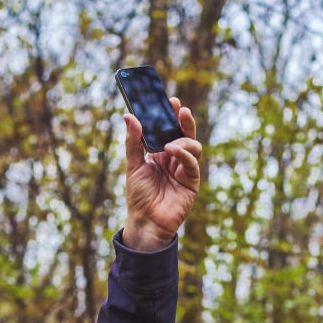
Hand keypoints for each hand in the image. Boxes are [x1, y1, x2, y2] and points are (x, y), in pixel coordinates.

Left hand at [121, 97, 201, 251]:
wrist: (145, 222)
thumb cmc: (138, 196)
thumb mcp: (133, 165)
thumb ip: (133, 141)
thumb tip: (129, 115)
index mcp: (161, 154)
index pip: (169, 129)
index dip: (171, 115)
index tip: (169, 100)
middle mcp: (175, 159)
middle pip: (184, 134)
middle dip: (183, 120)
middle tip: (179, 108)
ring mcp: (185, 170)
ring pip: (193, 145)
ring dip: (182, 140)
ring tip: (169, 144)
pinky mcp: (192, 182)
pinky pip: (192, 163)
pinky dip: (184, 154)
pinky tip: (173, 151)